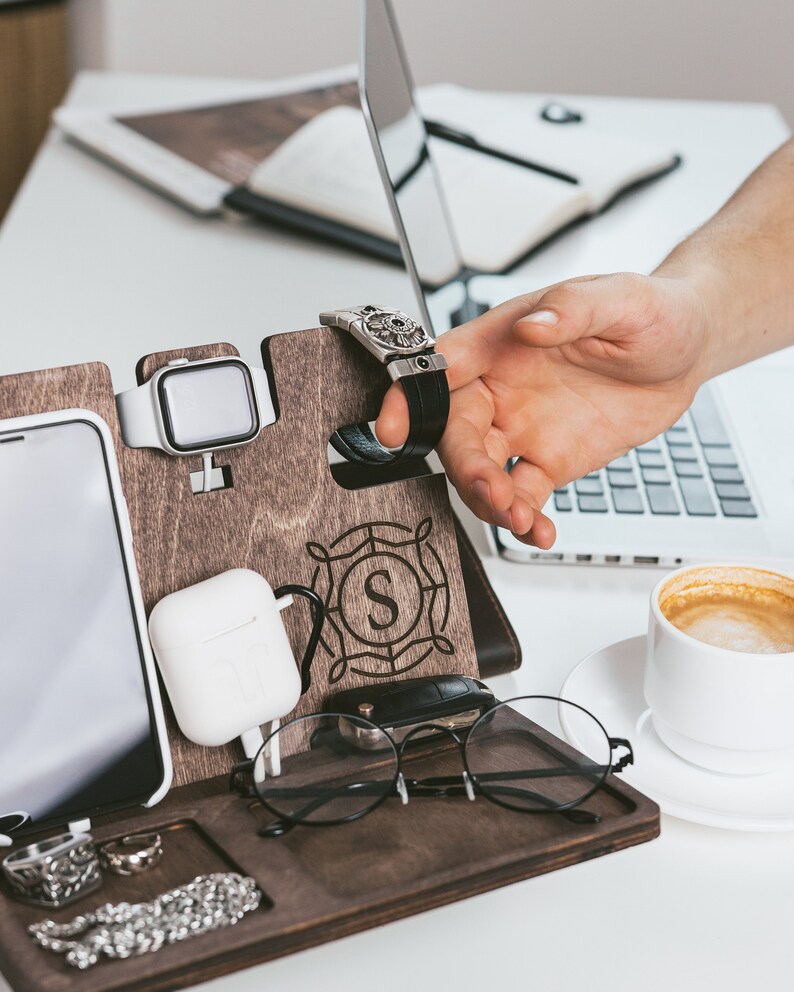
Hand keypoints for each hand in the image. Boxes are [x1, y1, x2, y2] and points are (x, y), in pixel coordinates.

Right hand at [376, 272, 711, 547]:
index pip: (438, 368)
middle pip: (456, 433)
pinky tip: (540, 531)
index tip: (393, 427)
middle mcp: (500, 387)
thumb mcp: (620, 298)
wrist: (687, 351)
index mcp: (500, 342)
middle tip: (494, 492)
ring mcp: (521, 427)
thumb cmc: (649, 311)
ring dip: (491, 500)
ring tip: (521, 518)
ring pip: (483, 471)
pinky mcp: (549, 460)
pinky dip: (525, 518)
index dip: (407, 398)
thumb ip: (572, 309)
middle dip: (467, 468)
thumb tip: (532, 325)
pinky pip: (524, 494)